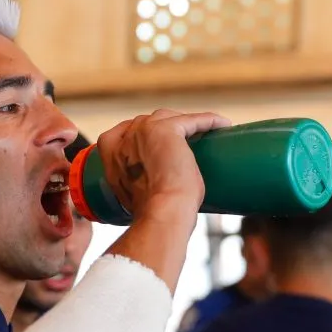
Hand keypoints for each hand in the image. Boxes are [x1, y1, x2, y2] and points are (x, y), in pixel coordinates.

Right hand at [95, 109, 230, 219]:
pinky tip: (222, 125)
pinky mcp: (167, 129)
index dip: (145, 138)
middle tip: (185, 141)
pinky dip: (208, 121)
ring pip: (169, 117)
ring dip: (185, 122)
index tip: (160, 147)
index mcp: (109, 153)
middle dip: (165, 127)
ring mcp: (144, 130)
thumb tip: (154, 186)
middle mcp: (124, 137)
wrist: (161, 213)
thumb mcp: (133, 193)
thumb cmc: (150, 213)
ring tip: (204, 131)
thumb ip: (135, 181)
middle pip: (148, 122)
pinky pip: (192, 120)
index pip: (128, 133)